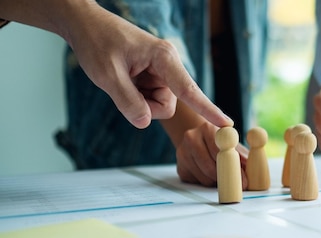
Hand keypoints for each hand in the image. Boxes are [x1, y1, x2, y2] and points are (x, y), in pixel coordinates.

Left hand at [63, 4, 232, 128]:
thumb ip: (127, 101)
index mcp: (164, 58)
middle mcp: (168, 65)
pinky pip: (150, 99)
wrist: (87, 26)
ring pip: (159, 104)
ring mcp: (162, 72)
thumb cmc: (97, 43)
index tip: (227, 123)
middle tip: (122, 91)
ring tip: (121, 81)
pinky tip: (124, 80)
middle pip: (167, 104)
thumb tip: (144, 122)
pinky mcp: (154, 77)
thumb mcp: (106, 75)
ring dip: (139, 102)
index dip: (208, 109)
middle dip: (146, 107)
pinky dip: (136, 97)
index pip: (189, 90)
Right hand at [175, 122, 248, 187]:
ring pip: (204, 177)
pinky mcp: (180, 167)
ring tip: (222, 175)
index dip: (234, 167)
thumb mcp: (233, 142)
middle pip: (210, 166)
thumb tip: (250, 165)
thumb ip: (241, 153)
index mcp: (207, 128)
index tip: (243, 179)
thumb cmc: (220, 142)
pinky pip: (197, 182)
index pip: (220, 151)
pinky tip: (210, 174)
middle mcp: (191, 137)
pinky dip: (207, 182)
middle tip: (237, 184)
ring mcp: (182, 153)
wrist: (199, 139)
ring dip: (216, 181)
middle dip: (226, 178)